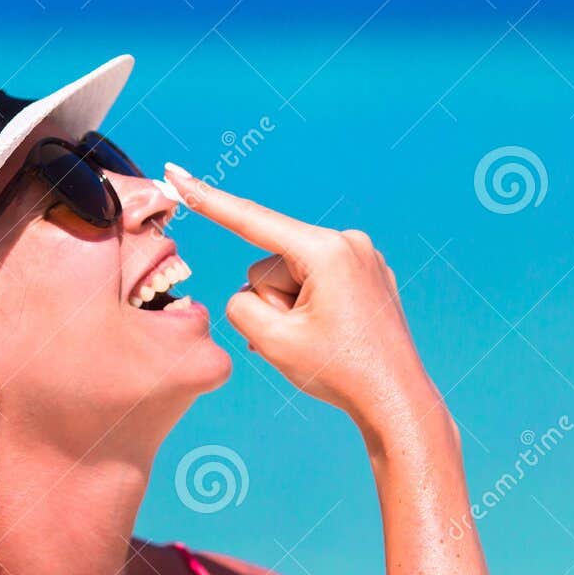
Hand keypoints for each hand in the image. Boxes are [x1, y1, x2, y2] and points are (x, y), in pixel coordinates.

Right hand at [164, 164, 434, 428]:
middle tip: (303, 339)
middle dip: (274, 302)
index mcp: (326, 251)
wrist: (395, 400)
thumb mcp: (271, 341)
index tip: (177, 174)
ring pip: (293, 275)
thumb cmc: (340, 373)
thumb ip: (240, 305)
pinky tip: (330, 334)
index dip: (207, 199)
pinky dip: (310, 307)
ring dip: (292, 309)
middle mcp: (349, 242)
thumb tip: (249, 292)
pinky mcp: (368, 273)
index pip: (252, 220)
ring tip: (321, 340)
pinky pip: (318, 280)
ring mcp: (363, 256)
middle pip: (272, 263)